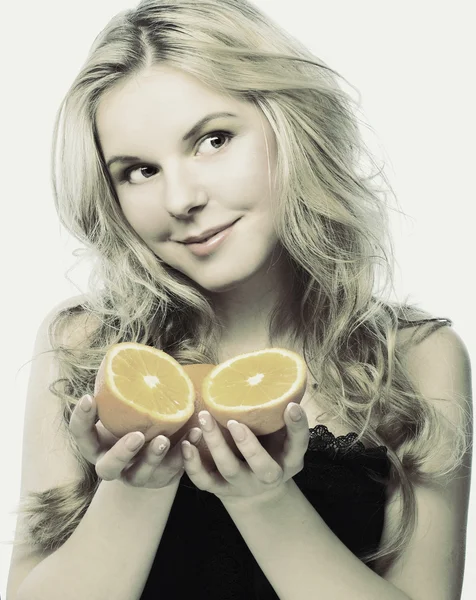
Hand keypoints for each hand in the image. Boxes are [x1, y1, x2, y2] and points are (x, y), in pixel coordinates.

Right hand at [69, 394, 201, 488]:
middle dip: (122, 452)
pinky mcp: (161, 479)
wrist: (152, 457)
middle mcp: (113, 464)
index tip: (89, 396)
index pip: (80, 435)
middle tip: (136, 435)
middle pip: (108, 467)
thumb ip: (123, 392)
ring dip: (153, 456)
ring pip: (140, 473)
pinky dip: (184, 452)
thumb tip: (131, 355)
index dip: (81, 418)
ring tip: (164, 438)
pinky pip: (173, 470)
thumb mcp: (123, 410)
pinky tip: (194, 433)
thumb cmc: (132, 422)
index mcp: (97, 445)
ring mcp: (136, 475)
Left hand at [180, 403, 308, 503]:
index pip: (299, 444)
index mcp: (289, 460)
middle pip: (262, 466)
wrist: (256, 491)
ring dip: (216, 444)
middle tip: (234, 422)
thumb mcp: (281, 436)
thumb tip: (271, 373)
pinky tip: (187, 443)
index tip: (291, 405)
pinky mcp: (220, 490)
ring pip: (229, 469)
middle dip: (248, 445)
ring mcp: (244, 485)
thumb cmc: (270, 449)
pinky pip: (204, 481)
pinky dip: (193, 464)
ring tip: (204, 418)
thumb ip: (276, 413)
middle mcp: (269, 476)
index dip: (298, 426)